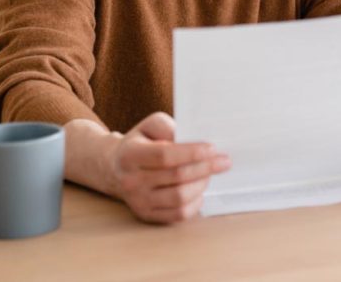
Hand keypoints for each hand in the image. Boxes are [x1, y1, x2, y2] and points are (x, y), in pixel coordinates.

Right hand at [109, 112, 231, 223]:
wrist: (116, 167)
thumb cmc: (141, 143)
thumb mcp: (150, 125)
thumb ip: (169, 127)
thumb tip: (190, 140)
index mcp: (130, 155)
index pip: (165, 156)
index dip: (192, 153)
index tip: (212, 148)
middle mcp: (131, 181)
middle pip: (177, 177)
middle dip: (206, 168)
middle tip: (224, 161)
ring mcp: (138, 201)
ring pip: (180, 198)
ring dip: (202, 184)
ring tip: (210, 173)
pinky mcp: (147, 215)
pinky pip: (178, 214)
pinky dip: (195, 203)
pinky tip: (199, 189)